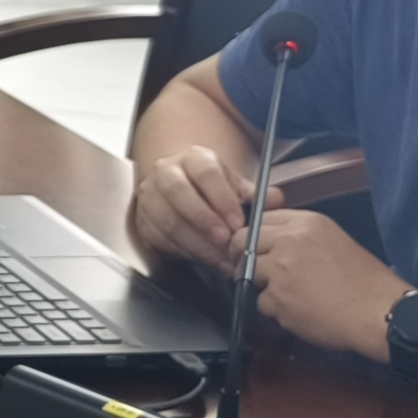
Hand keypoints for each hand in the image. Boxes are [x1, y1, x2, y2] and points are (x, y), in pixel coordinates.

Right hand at [129, 142, 253, 275]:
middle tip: (225, 240)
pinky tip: (204, 259)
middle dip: (203, 219)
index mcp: (193, 158)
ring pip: (167, 219)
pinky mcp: (143, 219)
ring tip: (219, 257)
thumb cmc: (210, 186)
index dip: (222, 198)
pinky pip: (159, 238)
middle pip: (178, 193)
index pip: (206, 173)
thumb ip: (253, 193)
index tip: (238, 221)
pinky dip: (183, 252)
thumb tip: (274, 200)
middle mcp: (166, 172)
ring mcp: (151, 195)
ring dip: (195, 242)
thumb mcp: (233, 184)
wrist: (181, 185)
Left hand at [245, 209, 410, 357]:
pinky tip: (300, 310)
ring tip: (293, 294)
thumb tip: (270, 240)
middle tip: (258, 272)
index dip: (254, 236)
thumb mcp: (333, 241)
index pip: (259, 219)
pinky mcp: (278, 298)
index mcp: (306, 223)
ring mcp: (281, 270)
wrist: (379, 312)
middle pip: (241, 241)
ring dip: (263, 286)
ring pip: (248, 273)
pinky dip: (275, 310)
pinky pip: (261, 303)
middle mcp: (289, 241)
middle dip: (244, 257)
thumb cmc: (364, 282)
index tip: (257, 248)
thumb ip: (299, 236)